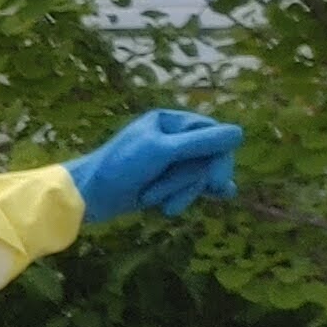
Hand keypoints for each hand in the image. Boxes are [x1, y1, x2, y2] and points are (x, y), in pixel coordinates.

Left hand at [69, 107, 240, 222]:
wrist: (87, 197)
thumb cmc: (120, 168)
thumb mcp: (162, 151)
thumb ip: (200, 143)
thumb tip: (239, 134)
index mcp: (169, 121)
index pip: (212, 134)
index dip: (218, 158)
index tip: (217, 182)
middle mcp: (171, 137)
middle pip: (207, 156)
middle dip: (193, 180)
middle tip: (181, 200)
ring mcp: (168, 160)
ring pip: (198, 174)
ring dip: (182, 192)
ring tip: (160, 205)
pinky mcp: (163, 180)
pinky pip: (189, 186)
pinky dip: (189, 195)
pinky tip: (210, 200)